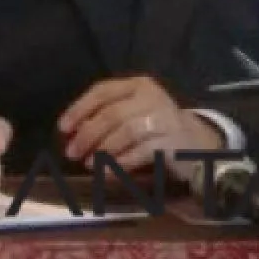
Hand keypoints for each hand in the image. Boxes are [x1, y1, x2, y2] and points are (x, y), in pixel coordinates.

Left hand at [59, 76, 222, 181]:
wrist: (195, 143)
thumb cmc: (153, 127)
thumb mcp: (132, 111)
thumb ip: (105, 116)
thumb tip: (71, 133)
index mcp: (139, 85)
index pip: (103, 90)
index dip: (79, 109)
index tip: (63, 129)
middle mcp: (153, 97)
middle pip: (112, 113)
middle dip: (88, 134)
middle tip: (71, 152)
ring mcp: (165, 118)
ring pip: (126, 131)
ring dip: (102, 149)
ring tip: (88, 163)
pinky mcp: (173, 142)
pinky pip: (141, 152)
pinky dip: (120, 163)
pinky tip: (107, 173)